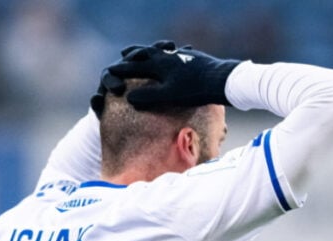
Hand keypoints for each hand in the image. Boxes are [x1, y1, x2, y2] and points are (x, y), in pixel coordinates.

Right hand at [93, 40, 240, 112]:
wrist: (221, 79)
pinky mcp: (193, 57)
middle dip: (134, 54)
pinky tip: (174, 53)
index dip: (122, 69)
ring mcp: (181, 55)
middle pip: (146, 52)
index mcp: (159, 65)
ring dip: (152, 50)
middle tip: (125, 54)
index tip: (111, 70)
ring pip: (161, 50)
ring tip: (148, 51)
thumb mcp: (168, 96)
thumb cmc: (194, 90)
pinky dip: (170, 53)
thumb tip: (130, 98)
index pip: (135, 67)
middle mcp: (168, 56)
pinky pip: (177, 52)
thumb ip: (148, 96)